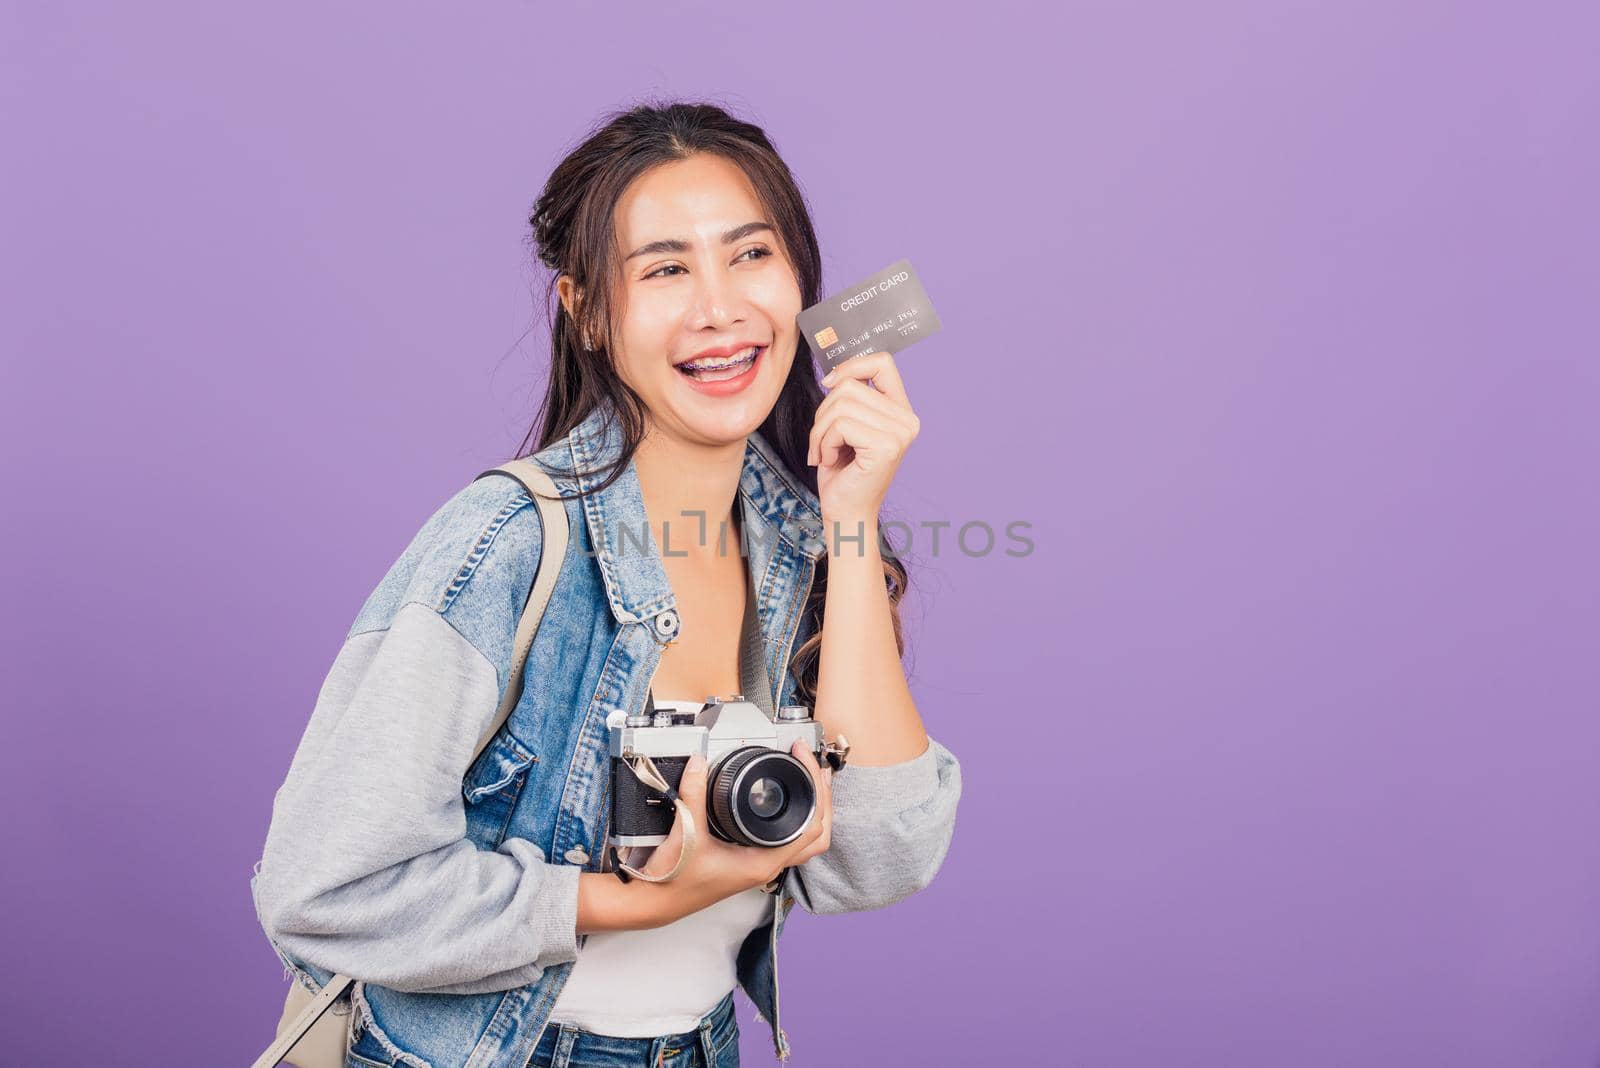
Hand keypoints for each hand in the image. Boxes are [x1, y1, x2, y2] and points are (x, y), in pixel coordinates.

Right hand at [638, 740, 833, 924]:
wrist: (658, 901)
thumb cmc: (674, 880)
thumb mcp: (685, 832)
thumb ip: (693, 794)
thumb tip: (699, 764)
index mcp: (762, 862)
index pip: (811, 825)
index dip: (814, 787)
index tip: (802, 759)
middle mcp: (767, 866)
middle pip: (818, 834)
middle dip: (823, 798)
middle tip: (816, 767)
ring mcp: (761, 865)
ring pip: (805, 840)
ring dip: (813, 810)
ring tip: (809, 779)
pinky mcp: (751, 861)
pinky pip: (787, 841)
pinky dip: (795, 819)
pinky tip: (785, 802)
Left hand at [807, 351, 920, 523]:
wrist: (846, 513)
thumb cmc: (842, 472)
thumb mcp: (846, 426)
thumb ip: (849, 397)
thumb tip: (832, 374)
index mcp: (901, 410)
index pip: (882, 362)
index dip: (850, 366)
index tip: (829, 383)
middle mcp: (907, 420)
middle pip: (850, 385)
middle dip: (823, 412)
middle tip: (821, 440)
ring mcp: (900, 433)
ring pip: (841, 405)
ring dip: (820, 431)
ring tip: (825, 452)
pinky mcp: (886, 447)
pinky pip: (840, 425)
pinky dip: (824, 443)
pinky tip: (831, 461)